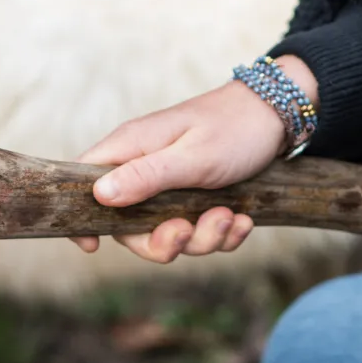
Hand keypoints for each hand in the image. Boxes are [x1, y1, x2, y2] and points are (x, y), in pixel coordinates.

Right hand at [73, 54, 318, 262]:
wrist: (279, 116)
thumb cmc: (233, 127)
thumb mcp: (190, 156)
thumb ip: (145, 176)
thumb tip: (99, 195)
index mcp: (131, 150)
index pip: (84, 183)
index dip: (82, 219)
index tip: (92, 246)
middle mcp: (144, 170)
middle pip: (131, 228)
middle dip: (164, 242)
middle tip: (189, 232)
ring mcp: (169, 187)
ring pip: (170, 235)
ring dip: (204, 238)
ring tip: (230, 217)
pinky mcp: (195, 200)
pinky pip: (199, 233)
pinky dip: (222, 234)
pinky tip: (243, 219)